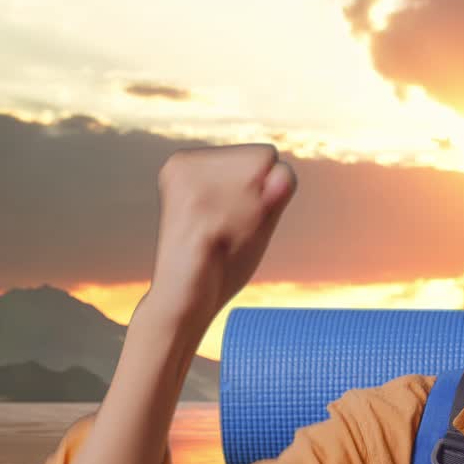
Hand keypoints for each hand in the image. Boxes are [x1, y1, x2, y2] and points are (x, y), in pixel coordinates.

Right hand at [146, 143, 296, 330]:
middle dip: (261, 204)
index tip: (229, 221)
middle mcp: (184, 165)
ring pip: (262, 187)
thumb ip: (276, 189)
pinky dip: (247, 236)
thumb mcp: (255, 218)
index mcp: (190, 161)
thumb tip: (281, 173)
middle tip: (227, 235)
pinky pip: (253, 214)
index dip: (264, 196)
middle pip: (266, 162)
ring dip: (252, 223)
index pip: (265, 155)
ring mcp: (187, 188)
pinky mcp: (195, 214)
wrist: (182, 308)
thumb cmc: (220, 263)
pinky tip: (218, 251)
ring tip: (221, 243)